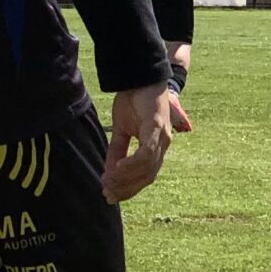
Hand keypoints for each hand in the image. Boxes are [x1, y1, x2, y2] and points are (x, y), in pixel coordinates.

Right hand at [102, 84, 179, 203]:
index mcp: (156, 146)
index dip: (128, 188)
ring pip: (147, 168)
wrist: (139, 75)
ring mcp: (162, 137)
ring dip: (126, 178)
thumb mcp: (121, 129)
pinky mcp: (156, 127)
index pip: (145, 175)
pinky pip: (145, 153)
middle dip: (127, 189)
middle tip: (108, 195)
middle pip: (147, 177)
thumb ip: (117, 150)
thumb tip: (108, 171)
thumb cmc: (133, 99)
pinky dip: (132, 163)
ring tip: (108, 181)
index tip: (110, 196)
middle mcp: (163, 144)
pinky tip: (117, 168)